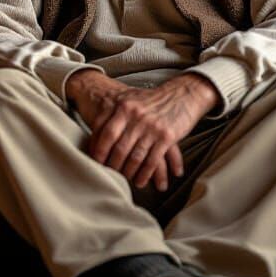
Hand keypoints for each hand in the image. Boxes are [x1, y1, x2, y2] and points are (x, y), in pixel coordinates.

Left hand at [70, 71, 219, 191]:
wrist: (181, 95)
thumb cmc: (151, 100)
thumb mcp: (129, 100)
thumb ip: (113, 114)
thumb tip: (94, 134)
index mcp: (124, 106)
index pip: (105, 131)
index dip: (98, 149)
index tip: (94, 161)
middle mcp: (136, 116)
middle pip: (118, 147)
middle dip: (112, 165)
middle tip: (109, 175)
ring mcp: (152, 127)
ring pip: (135, 157)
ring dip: (128, 172)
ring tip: (124, 180)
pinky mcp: (167, 136)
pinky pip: (152, 160)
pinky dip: (145, 174)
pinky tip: (140, 181)